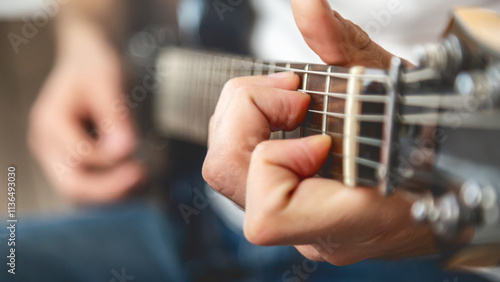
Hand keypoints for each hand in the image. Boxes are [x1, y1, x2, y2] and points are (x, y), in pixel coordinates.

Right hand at [28, 23, 144, 202]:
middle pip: (71, 184)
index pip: (80, 156)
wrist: (84, 60)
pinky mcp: (68, 157)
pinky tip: (131, 173)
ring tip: (140, 175)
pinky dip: (108, 182)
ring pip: (78, 188)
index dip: (111, 157)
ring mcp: (54, 152)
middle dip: (108, 187)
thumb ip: (115, 118)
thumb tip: (126, 150)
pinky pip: (86, 180)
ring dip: (110, 188)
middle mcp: (46, 142)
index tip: (136, 147)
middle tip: (140, 175)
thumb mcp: (107, 84)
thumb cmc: (93, 67)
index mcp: (51, 122)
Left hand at [204, 0, 442, 264]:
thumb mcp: (389, 84)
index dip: (276, 159)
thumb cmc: (425, 140)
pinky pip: (243, 170)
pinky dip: (253, 131)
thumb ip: (342, 45)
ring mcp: (299, 225)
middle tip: (291, 96)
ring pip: (227, 173)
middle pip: (229, 178)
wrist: (442, 178)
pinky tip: (284, 117)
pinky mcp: (291, 211)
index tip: (318, 134)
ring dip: (246, 119)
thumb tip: (307, 5)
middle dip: (247, 117)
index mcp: (351, 220)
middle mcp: (314, 232)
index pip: (268, 214)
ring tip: (288, 101)